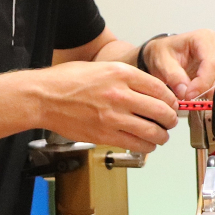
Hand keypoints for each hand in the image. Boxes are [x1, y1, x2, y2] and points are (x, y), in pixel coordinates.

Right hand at [32, 61, 178, 153]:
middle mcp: (120, 94)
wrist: (43, 97)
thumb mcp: (101, 67)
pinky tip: (146, 143)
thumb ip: (126, 78)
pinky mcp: (105, 135)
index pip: (161, 89)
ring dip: (162, 135)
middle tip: (170, 121)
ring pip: (153, 131)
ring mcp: (113, 116)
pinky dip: (147, 146)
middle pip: (162, 110)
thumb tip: (149, 90)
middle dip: (170, 119)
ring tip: (161, 135)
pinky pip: (136, 144)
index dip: (171, 100)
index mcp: (121, 73)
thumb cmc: (66, 81)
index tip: (172, 104)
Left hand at [140, 30, 214, 101]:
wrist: (167, 56)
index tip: (189, 95)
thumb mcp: (161, 62)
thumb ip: (173, 76)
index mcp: (204, 39)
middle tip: (197, 99)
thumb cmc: (166, 54)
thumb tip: (186, 91)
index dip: (203, 84)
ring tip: (208, 100)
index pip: (213, 63)